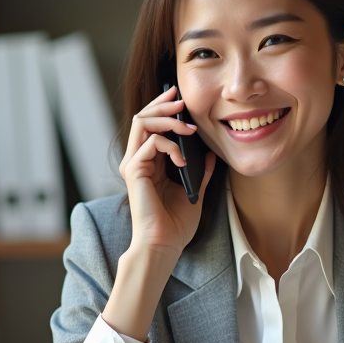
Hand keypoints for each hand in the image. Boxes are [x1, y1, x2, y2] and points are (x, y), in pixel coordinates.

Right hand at [119, 85, 216, 259]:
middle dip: (162, 104)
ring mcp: (133, 165)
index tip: (179, 98)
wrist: (164, 244)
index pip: (151, 126)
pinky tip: (182, 160)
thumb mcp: (194, 191)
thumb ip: (199, 172)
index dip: (163, 108)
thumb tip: (209, 154)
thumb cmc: (176, 224)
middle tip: (180, 99)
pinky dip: (170, 146)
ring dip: (167, 119)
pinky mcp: (134, 171)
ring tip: (188, 127)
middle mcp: (137, 161)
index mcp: (149, 164)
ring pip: (142, 123)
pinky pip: (150, 143)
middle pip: (143, 117)